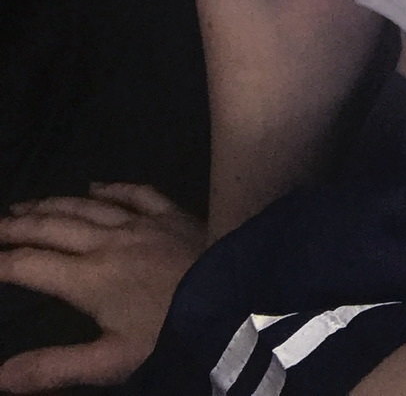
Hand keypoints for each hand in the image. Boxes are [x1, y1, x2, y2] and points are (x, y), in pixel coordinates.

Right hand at [0, 183, 206, 390]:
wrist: (235, 300)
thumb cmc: (170, 335)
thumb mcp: (108, 362)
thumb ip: (52, 367)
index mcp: (88, 279)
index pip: (31, 266)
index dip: (2, 262)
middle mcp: (109, 242)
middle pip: (53, 227)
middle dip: (18, 225)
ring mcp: (143, 223)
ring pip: (87, 206)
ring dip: (53, 204)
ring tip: (26, 204)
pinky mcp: (172, 214)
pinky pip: (136, 193)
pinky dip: (111, 188)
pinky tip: (95, 185)